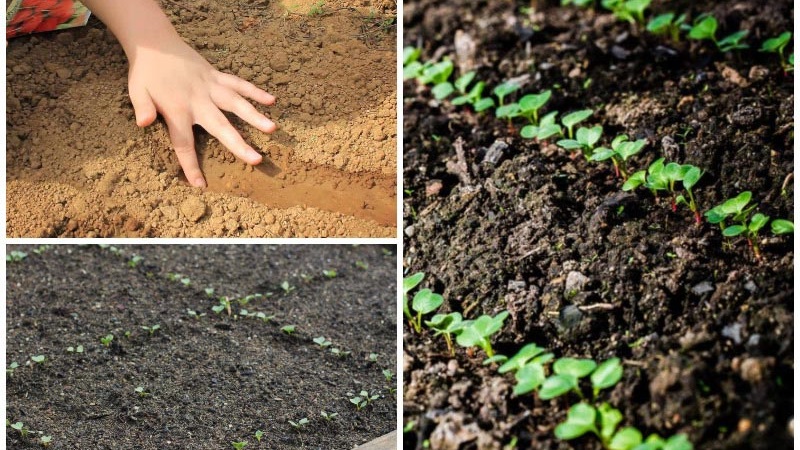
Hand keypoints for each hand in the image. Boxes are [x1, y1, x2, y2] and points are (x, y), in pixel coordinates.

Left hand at [128, 41, 275, 186]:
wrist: (155, 43)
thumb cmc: (145, 72)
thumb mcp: (136, 91)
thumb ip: (143, 107)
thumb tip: (143, 123)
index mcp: (177, 109)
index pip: (184, 143)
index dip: (191, 165)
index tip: (201, 185)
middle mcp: (198, 100)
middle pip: (221, 127)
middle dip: (239, 145)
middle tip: (256, 160)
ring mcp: (210, 87)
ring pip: (236, 103)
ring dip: (254, 116)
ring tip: (272, 129)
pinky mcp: (217, 76)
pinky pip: (238, 83)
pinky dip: (255, 91)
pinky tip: (271, 101)